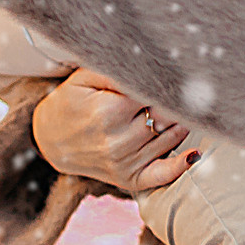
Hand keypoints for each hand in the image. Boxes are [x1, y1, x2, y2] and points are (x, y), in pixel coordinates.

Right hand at [32, 69, 194, 193]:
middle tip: (182, 90)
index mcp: (108, 112)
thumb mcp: (84, 77)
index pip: (154, 93)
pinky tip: (194, 154)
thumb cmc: (70, 102)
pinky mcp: (129, 178)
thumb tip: (149, 66)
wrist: (50, 139)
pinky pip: (162, 175)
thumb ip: (115, 70)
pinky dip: (180, 166)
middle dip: (173, 102)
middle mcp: (118, 141)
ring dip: (179, 122)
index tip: (175, 74)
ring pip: (170, 138)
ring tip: (178, 107)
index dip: (164, 82)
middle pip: (165, 116)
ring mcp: (124, 162)